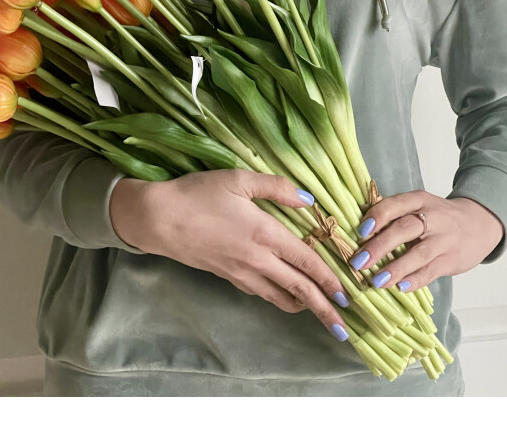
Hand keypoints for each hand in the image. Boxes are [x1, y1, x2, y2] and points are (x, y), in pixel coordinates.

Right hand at [109, 169, 350, 340]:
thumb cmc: (197, 194)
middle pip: (298, 288)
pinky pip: (259, 292)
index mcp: (265, 233)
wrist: (158, 219)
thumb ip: (276, 187)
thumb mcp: (238, 179)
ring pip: (278, 296)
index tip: (348, 295)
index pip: (306, 261)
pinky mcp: (226, 276)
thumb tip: (308, 199)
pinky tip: (283, 295)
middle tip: (343, 327)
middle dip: (323, 309)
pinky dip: (277, 298)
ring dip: (301, 306)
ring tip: (318, 311)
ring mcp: (240, 272)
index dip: (330, 279)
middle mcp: (257, 259)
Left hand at [349, 191, 503, 291]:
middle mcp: (433, 217)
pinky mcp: (451, 260)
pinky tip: (400, 287)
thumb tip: (356, 226)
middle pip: (404, 230)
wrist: (478, 224)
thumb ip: (393, 214)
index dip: (377, 217)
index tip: (360, 232)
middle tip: (358, 262)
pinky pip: (431, 271)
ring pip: (418, 254)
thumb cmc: (437, 217)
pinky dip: (415, 280)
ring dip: (395, 268)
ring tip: (376, 281)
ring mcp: (444, 240)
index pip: (395, 205)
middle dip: (379, 246)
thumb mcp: (418, 206)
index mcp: (419, 200)